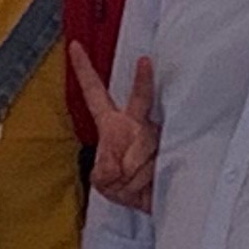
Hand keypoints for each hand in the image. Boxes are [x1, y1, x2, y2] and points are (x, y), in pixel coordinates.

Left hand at [69, 45, 158, 213]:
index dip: (84, 70)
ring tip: (132, 181)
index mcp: (111, 124)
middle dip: (143, 82)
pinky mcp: (173, 147)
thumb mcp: (104, 180)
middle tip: (145, 62)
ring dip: (134, 172)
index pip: (94, 93)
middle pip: (140, 99)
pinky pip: (158, 159)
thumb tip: (118, 167)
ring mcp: (155, 133)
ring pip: (145, 143)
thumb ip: (104, 171)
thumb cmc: (124, 186)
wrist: (150, 202)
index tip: (74, 46)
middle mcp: (135, 123)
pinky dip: (146, 178)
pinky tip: (148, 181)